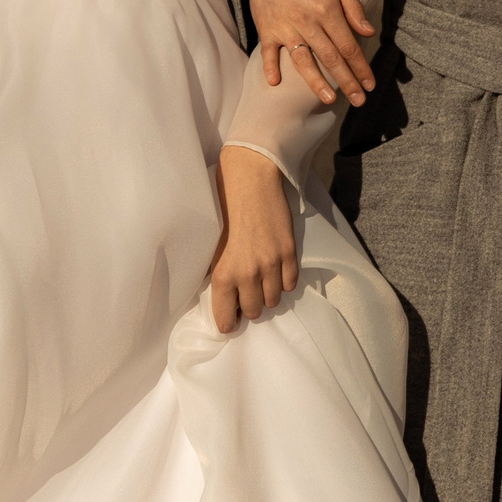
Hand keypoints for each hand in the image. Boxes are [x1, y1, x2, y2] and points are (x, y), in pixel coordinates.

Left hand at [209, 146, 299, 332]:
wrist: (250, 180)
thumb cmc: (223, 207)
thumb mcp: (211, 245)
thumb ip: (216, 272)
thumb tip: (220, 293)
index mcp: (223, 274)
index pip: (226, 320)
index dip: (229, 322)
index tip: (231, 317)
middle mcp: (248, 274)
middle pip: (255, 312)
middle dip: (250, 305)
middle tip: (246, 292)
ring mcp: (271, 264)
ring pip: (274, 300)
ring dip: (267, 293)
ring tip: (262, 279)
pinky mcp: (289, 253)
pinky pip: (290, 283)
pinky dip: (283, 280)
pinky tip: (276, 268)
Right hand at [244, 0, 376, 106]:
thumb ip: (352, 7)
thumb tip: (368, 33)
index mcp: (327, 9)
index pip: (348, 46)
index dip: (361, 67)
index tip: (370, 84)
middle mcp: (307, 21)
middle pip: (330, 58)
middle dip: (347, 82)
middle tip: (359, 101)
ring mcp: (284, 27)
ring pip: (303, 61)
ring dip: (316, 82)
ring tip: (329, 100)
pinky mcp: (266, 28)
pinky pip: (268, 52)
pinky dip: (270, 68)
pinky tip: (275, 83)